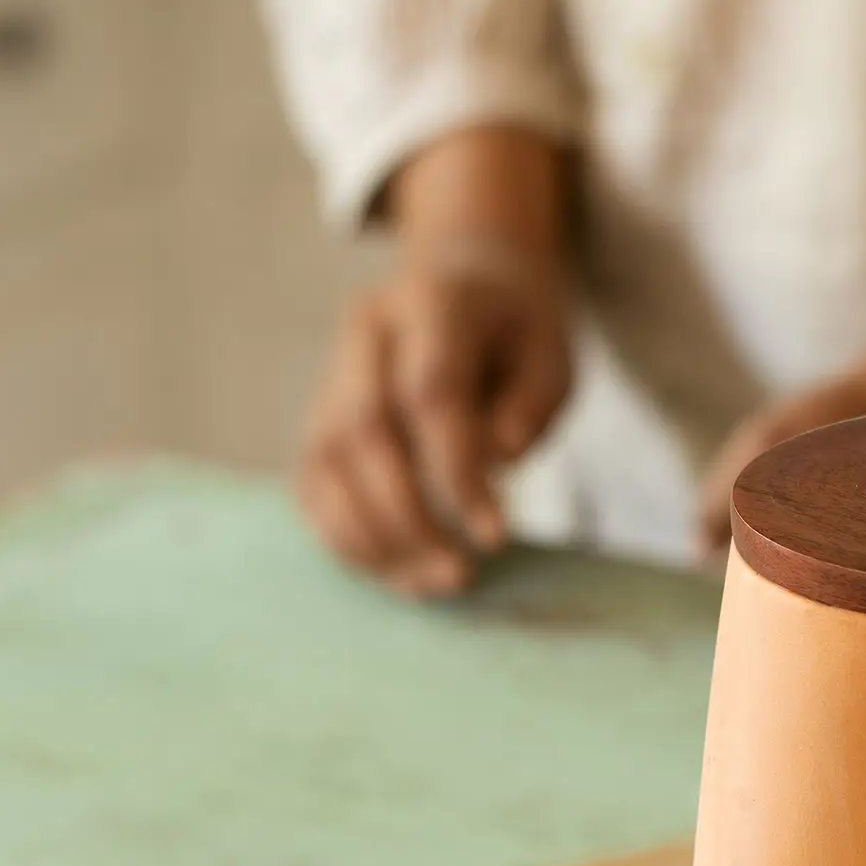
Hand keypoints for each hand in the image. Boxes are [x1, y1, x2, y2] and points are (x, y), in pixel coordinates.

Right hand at [298, 242, 572, 598]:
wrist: (461, 281)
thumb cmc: (515, 331)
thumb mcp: (552, 354)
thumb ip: (532, 404)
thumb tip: (496, 459)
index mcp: (432, 302)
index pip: (431, 394)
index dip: (458, 475)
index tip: (496, 538)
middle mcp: (367, 332)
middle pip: (365, 432)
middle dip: (410, 518)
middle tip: (458, 575)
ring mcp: (332, 373)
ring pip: (327, 463)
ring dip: (374, 539)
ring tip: (430, 584)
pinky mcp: (318, 416)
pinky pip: (313, 484)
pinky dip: (347, 537)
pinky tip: (394, 570)